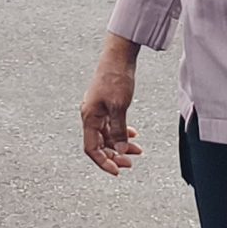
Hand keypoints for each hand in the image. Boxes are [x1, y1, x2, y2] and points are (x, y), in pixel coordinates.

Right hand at [80, 36, 142, 174]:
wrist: (118, 56)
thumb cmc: (116, 78)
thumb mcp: (119, 107)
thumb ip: (118, 130)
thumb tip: (120, 150)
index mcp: (89, 117)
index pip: (91, 148)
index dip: (103, 162)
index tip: (117, 171)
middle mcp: (90, 115)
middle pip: (99, 144)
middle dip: (114, 155)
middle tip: (130, 163)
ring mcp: (97, 110)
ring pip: (106, 135)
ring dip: (120, 144)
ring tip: (137, 150)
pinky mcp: (105, 105)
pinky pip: (110, 125)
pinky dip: (121, 132)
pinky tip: (133, 134)